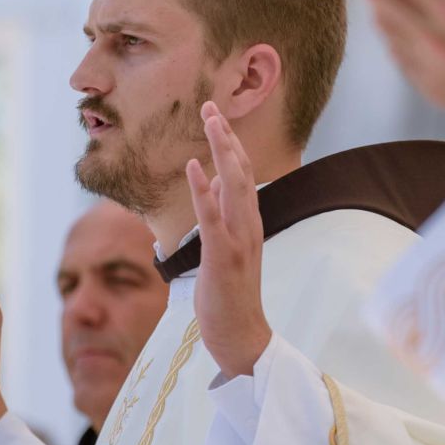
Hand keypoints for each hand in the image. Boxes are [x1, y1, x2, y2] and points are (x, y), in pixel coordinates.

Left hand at [185, 105, 271, 379]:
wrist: (242, 338)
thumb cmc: (229, 297)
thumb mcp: (225, 250)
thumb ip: (220, 217)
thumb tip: (209, 186)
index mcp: (249, 224)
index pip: (243, 174)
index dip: (230, 143)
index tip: (215, 116)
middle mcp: (249, 226)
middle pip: (241, 170)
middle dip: (225, 136)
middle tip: (209, 106)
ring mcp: (238, 241)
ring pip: (233, 185)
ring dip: (220, 150)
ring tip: (208, 120)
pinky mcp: (223, 257)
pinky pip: (212, 217)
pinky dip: (202, 189)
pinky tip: (194, 166)